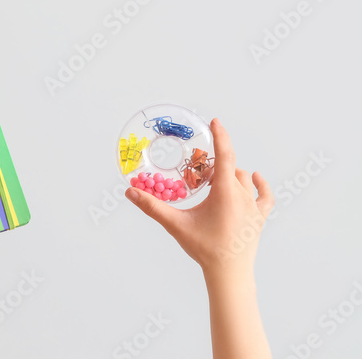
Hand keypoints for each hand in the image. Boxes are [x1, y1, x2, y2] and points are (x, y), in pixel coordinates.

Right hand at [125, 119, 273, 277]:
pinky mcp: (259, 218)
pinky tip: (254, 177)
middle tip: (197, 164)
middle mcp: (242, 196)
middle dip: (213, 162)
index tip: (215, 121)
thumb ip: (151, 207)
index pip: (225, 156)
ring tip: (212, 177)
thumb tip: (130, 192)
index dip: (221, 136)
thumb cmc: (204, 248)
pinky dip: (259, 184)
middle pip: (230, 167)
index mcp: (225, 193)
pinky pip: (264, 195)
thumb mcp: (175, 225)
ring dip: (229, 173)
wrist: (230, 274)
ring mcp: (253, 207)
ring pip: (243, 179)